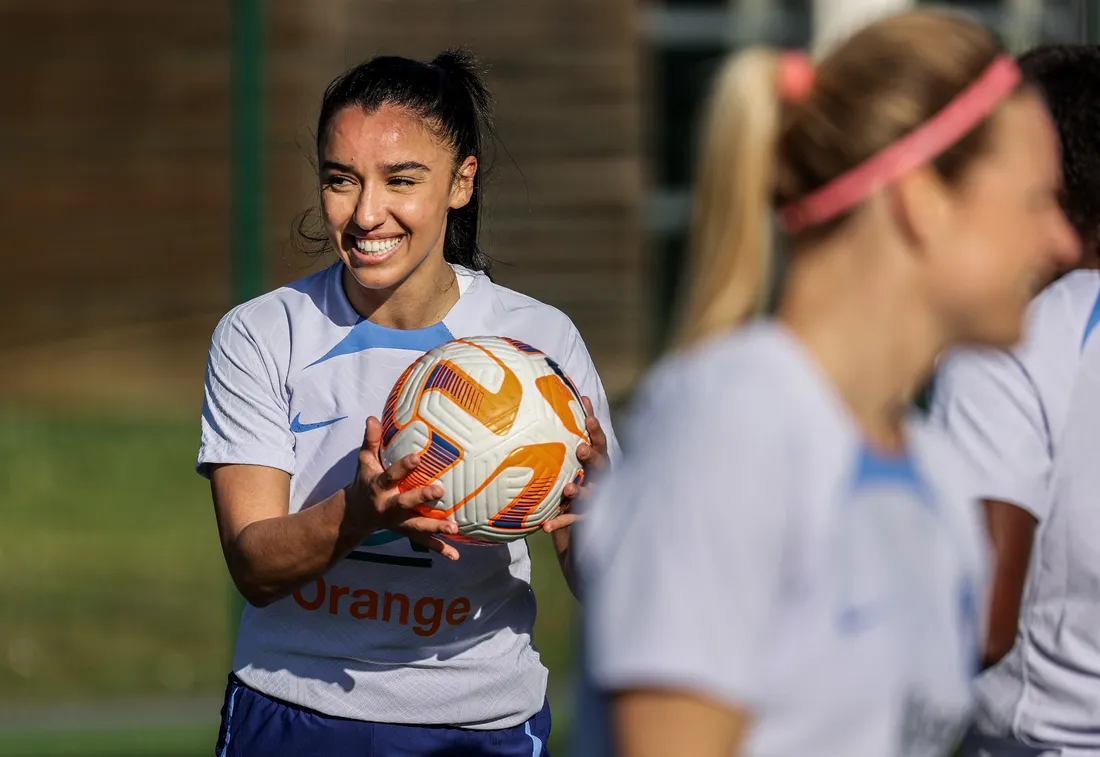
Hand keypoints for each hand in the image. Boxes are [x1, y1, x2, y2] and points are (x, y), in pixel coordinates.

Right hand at [346, 416, 460, 559]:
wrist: (356, 514)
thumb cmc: (365, 481)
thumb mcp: (364, 461)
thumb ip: (371, 440)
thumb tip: (373, 417)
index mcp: (378, 487)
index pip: (390, 475)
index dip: (403, 466)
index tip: (418, 456)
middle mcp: (388, 506)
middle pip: (405, 502)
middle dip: (422, 497)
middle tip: (440, 490)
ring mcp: (398, 522)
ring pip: (418, 525)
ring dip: (435, 527)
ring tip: (454, 527)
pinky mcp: (407, 532)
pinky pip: (424, 542)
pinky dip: (439, 549)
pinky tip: (455, 555)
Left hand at [543, 396, 609, 533]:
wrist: (580, 518)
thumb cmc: (576, 477)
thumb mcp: (575, 457)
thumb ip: (573, 433)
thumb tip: (569, 398)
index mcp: (597, 461)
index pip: (599, 442)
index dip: (595, 429)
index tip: (587, 416)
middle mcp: (600, 478)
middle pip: (600, 466)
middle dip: (591, 456)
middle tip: (580, 449)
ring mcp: (595, 499)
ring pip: (590, 494)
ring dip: (579, 491)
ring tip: (568, 489)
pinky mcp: (586, 519)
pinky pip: (573, 520)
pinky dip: (559, 522)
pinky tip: (544, 526)